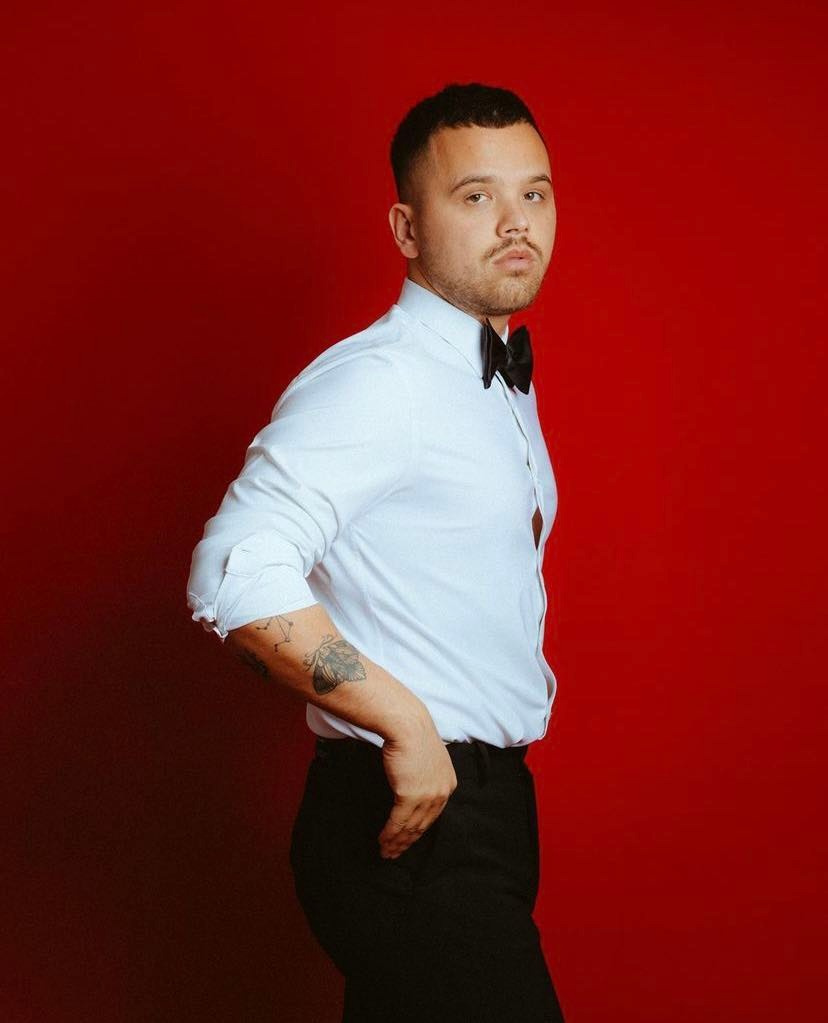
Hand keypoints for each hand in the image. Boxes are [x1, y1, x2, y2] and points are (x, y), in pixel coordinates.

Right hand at [378, 718, 457, 858]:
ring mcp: (427, 796)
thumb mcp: (429, 757)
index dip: (420, 830)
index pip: (433, 814)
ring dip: (396, 842)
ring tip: (386, 852)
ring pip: (410, 827)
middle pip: (423, 825)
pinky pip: (398, 821)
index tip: (409, 840)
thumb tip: (415, 784)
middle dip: (407, 842)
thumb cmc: (414, 734)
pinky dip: (389, 834)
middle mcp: (441, 792)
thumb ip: (426, 774)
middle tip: (395, 853)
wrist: (407, 725)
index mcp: (448, 783)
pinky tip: (383, 841)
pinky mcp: (410, 796)